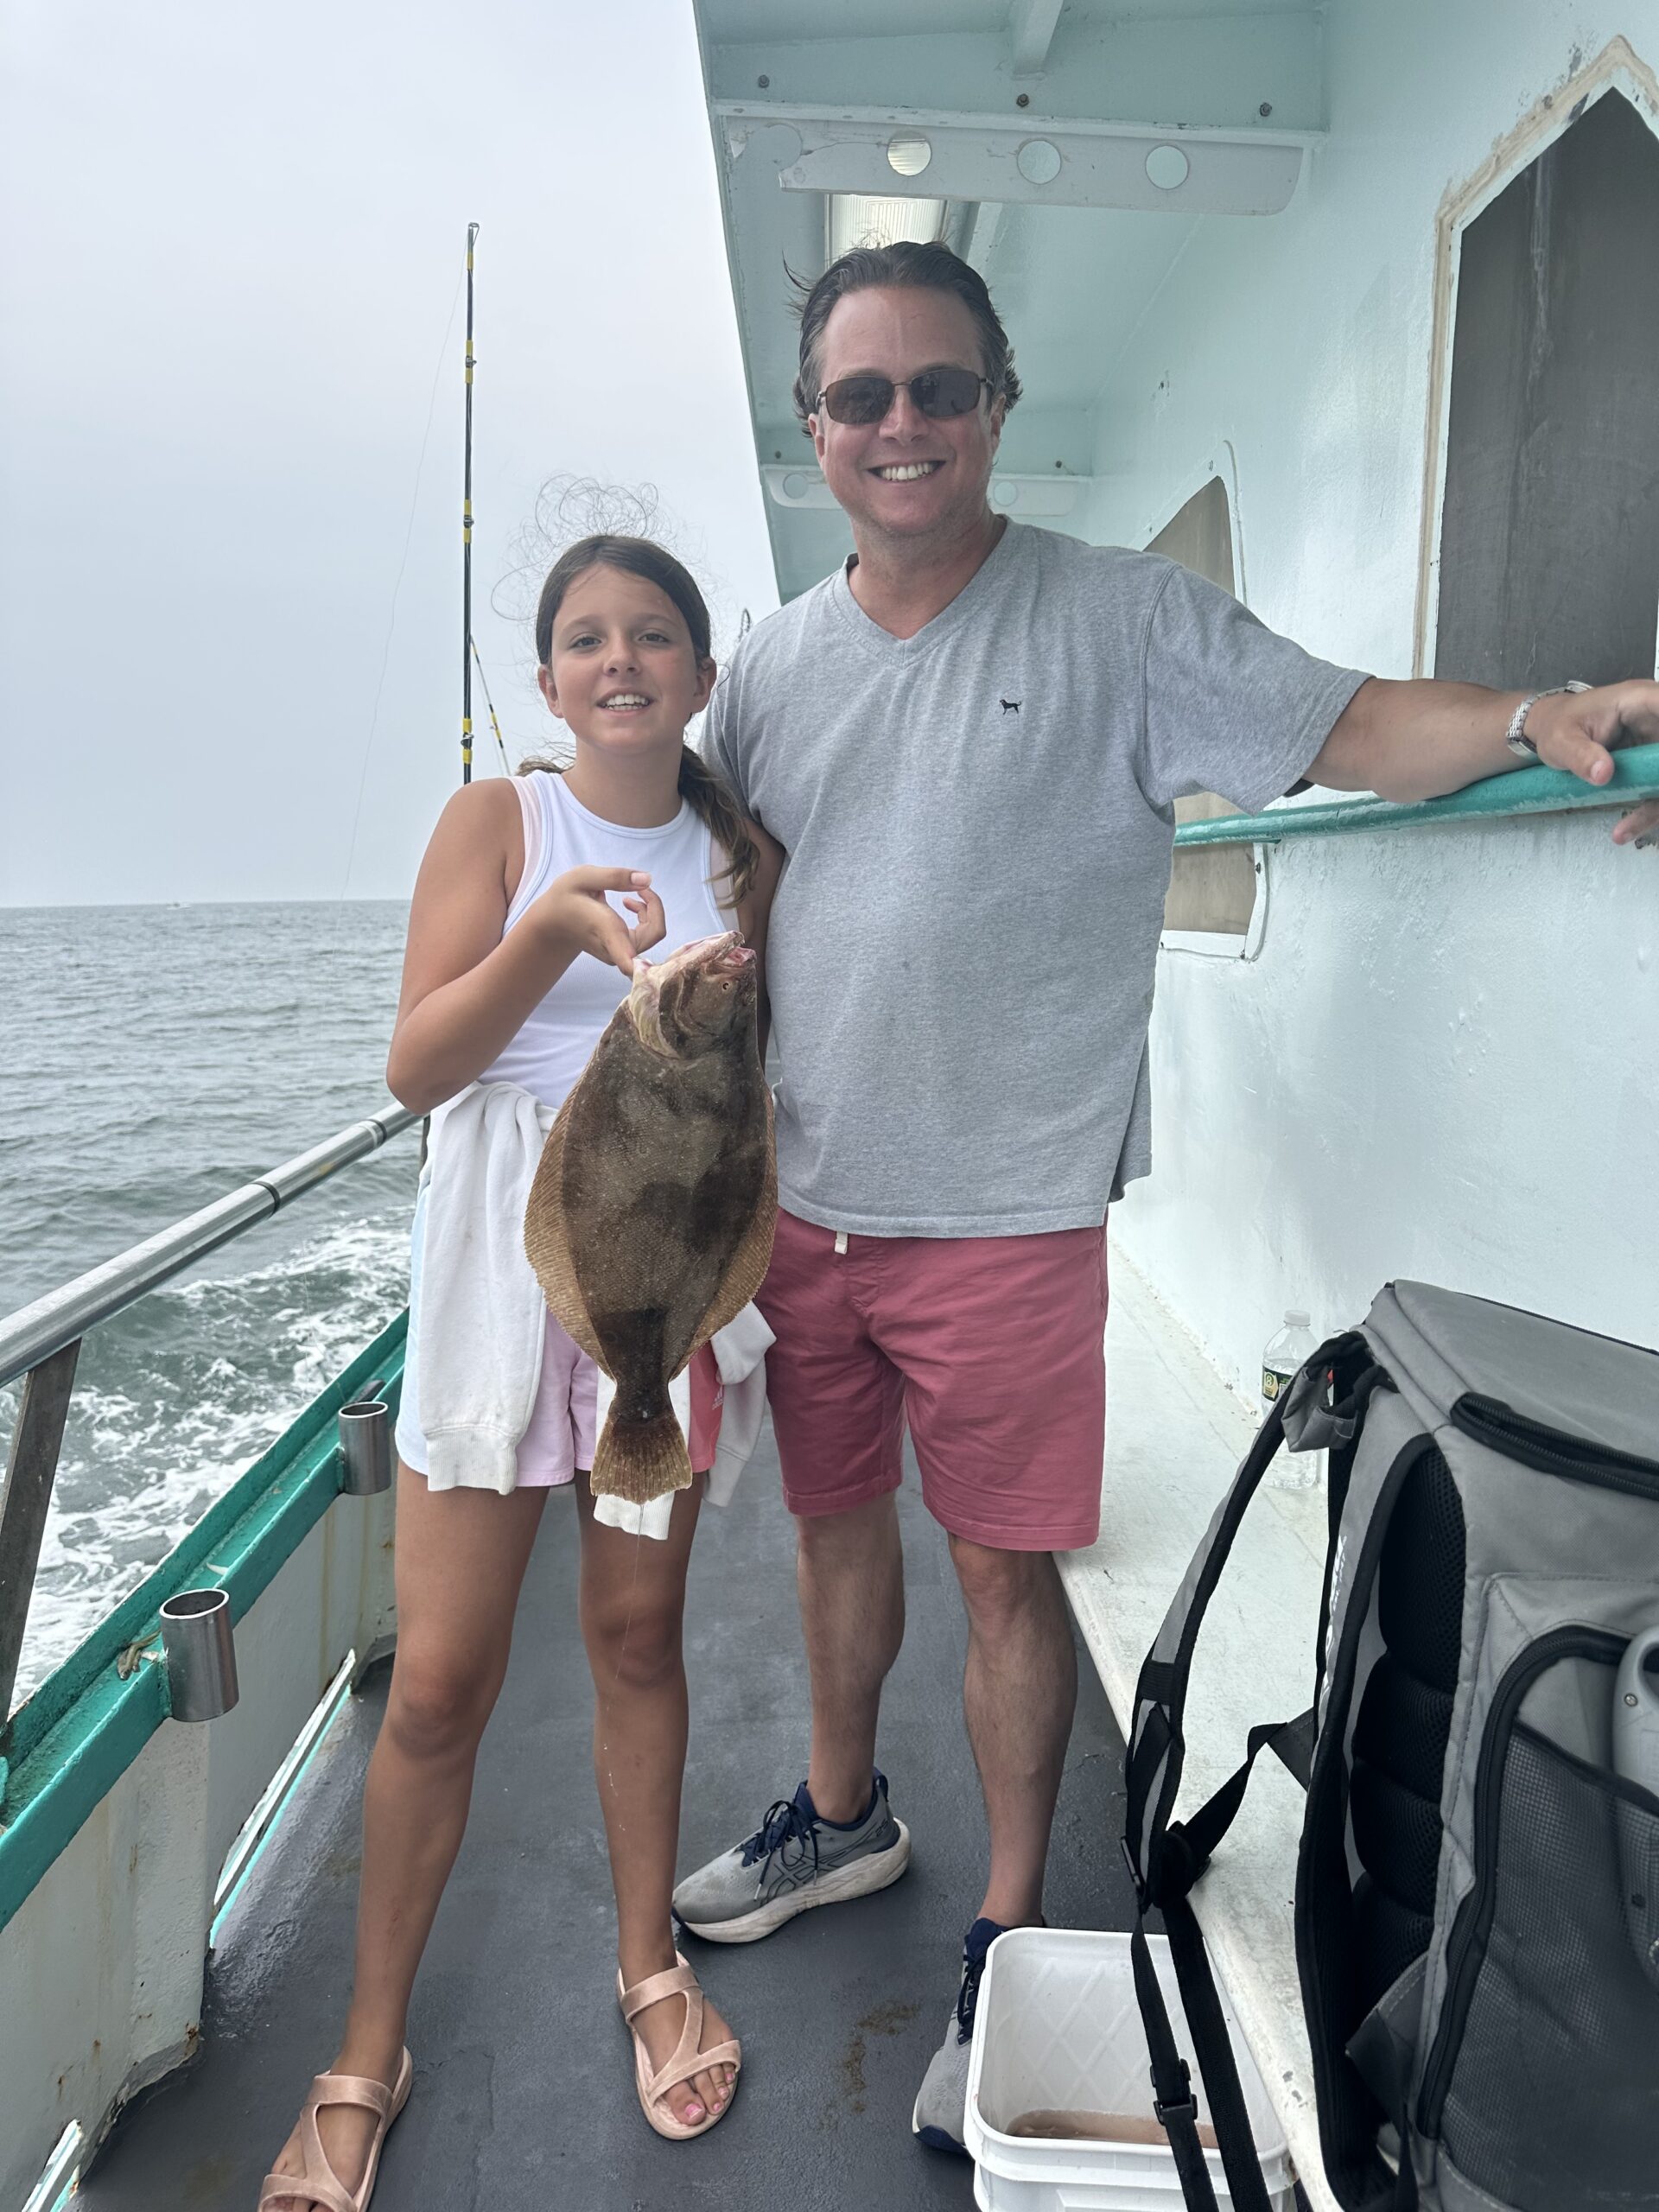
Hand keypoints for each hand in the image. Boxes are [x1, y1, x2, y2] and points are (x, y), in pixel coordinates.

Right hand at [529, 867, 666, 975]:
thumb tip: (647, 880)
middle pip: (655, 932)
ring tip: (629, 897)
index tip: (655, 971)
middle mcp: (615, 948)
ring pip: (654, 932)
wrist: (554, 923)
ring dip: (650, 909)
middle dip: (655, 905)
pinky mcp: (624, 951)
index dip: (646, 967)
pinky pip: (649, 934)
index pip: (628, 959)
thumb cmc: (565, 899)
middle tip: (639, 888)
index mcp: (605, 930)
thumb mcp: (583, 878)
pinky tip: (629, 904)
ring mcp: (620, 953)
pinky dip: (646, 915)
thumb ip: (615, 877)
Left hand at [1521, 680, 1658, 846]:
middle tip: (1649, 808)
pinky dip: (1646, 811)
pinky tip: (1623, 831)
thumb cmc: (1558, 726)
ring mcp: (1656, 743)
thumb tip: (1604, 774)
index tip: (1654, 771)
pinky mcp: (1651, 765)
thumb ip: (1580, 755)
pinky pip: (1655, 790)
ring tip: (1623, 831)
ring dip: (1654, 806)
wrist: (1552, 731)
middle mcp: (1656, 719)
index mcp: (1640, 700)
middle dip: (1658, 783)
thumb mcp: (1561, 740)